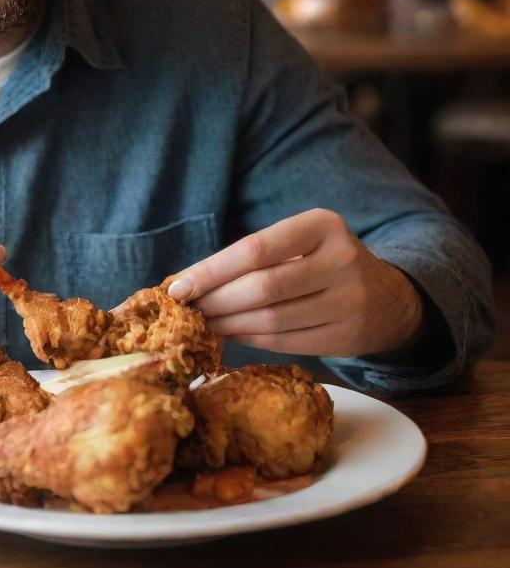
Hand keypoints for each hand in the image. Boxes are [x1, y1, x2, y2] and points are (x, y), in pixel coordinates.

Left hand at [166, 209, 423, 358]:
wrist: (388, 297)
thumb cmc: (321, 261)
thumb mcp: (300, 240)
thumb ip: (253, 255)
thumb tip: (187, 281)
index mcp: (323, 225)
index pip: (255, 248)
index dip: (211, 270)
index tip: (178, 287)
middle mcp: (341, 260)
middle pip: (262, 287)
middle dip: (216, 301)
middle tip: (187, 310)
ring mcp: (350, 301)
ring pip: (272, 320)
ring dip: (228, 325)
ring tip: (203, 323)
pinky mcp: (348, 337)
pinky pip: (286, 342)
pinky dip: (251, 340)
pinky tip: (232, 335)